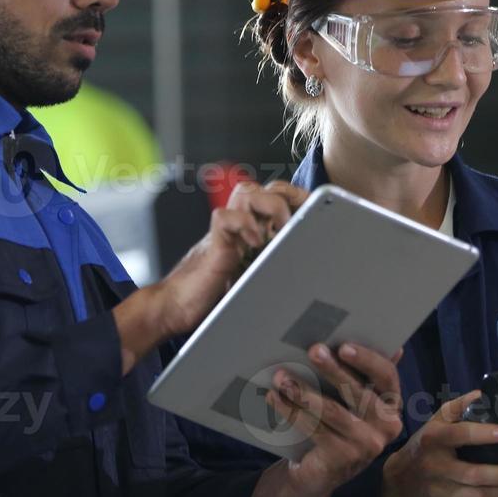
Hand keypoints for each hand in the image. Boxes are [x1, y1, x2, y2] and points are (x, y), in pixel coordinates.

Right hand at [152, 180, 306, 337]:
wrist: (177, 309)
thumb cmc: (217, 298)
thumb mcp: (257, 280)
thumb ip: (276, 269)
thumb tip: (314, 277)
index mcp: (254, 231)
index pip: (278, 197)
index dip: (298, 198)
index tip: (319, 209)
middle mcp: (241, 226)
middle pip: (266, 187)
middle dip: (289, 196)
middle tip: (303, 218)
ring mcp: (227, 232)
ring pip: (247, 191)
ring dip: (270, 204)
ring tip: (281, 227)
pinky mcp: (213, 243)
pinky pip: (225, 216)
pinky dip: (242, 223)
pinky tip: (253, 243)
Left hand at [246, 341, 404, 496]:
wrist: (318, 473)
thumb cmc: (336, 427)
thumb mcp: (354, 403)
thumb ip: (367, 377)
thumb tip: (394, 346)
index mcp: (392, 406)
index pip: (387, 377)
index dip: (368, 359)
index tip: (343, 345)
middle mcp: (386, 427)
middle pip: (358, 391)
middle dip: (333, 369)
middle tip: (312, 350)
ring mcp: (366, 446)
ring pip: (333, 411)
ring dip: (304, 390)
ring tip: (281, 376)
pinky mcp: (342, 459)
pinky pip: (314, 428)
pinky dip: (291, 411)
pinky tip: (275, 398)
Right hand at [379, 390, 497, 496]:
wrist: (400, 481)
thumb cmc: (424, 445)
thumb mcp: (435, 421)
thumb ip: (457, 407)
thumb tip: (483, 395)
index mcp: (433, 439)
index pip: (457, 436)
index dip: (482, 435)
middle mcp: (435, 467)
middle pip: (475, 475)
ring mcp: (440, 491)